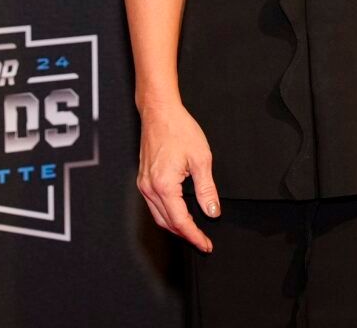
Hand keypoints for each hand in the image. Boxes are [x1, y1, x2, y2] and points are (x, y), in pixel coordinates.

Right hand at [137, 101, 219, 251]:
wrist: (160, 111)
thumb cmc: (178, 129)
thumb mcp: (201, 159)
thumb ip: (207, 190)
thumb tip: (212, 212)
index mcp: (164, 186)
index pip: (180, 222)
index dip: (194, 236)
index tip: (206, 244)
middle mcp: (150, 188)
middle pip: (167, 223)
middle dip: (185, 235)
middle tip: (202, 241)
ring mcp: (144, 184)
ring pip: (158, 216)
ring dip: (175, 227)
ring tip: (193, 231)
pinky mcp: (144, 179)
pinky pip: (154, 205)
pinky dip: (167, 214)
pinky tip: (179, 213)